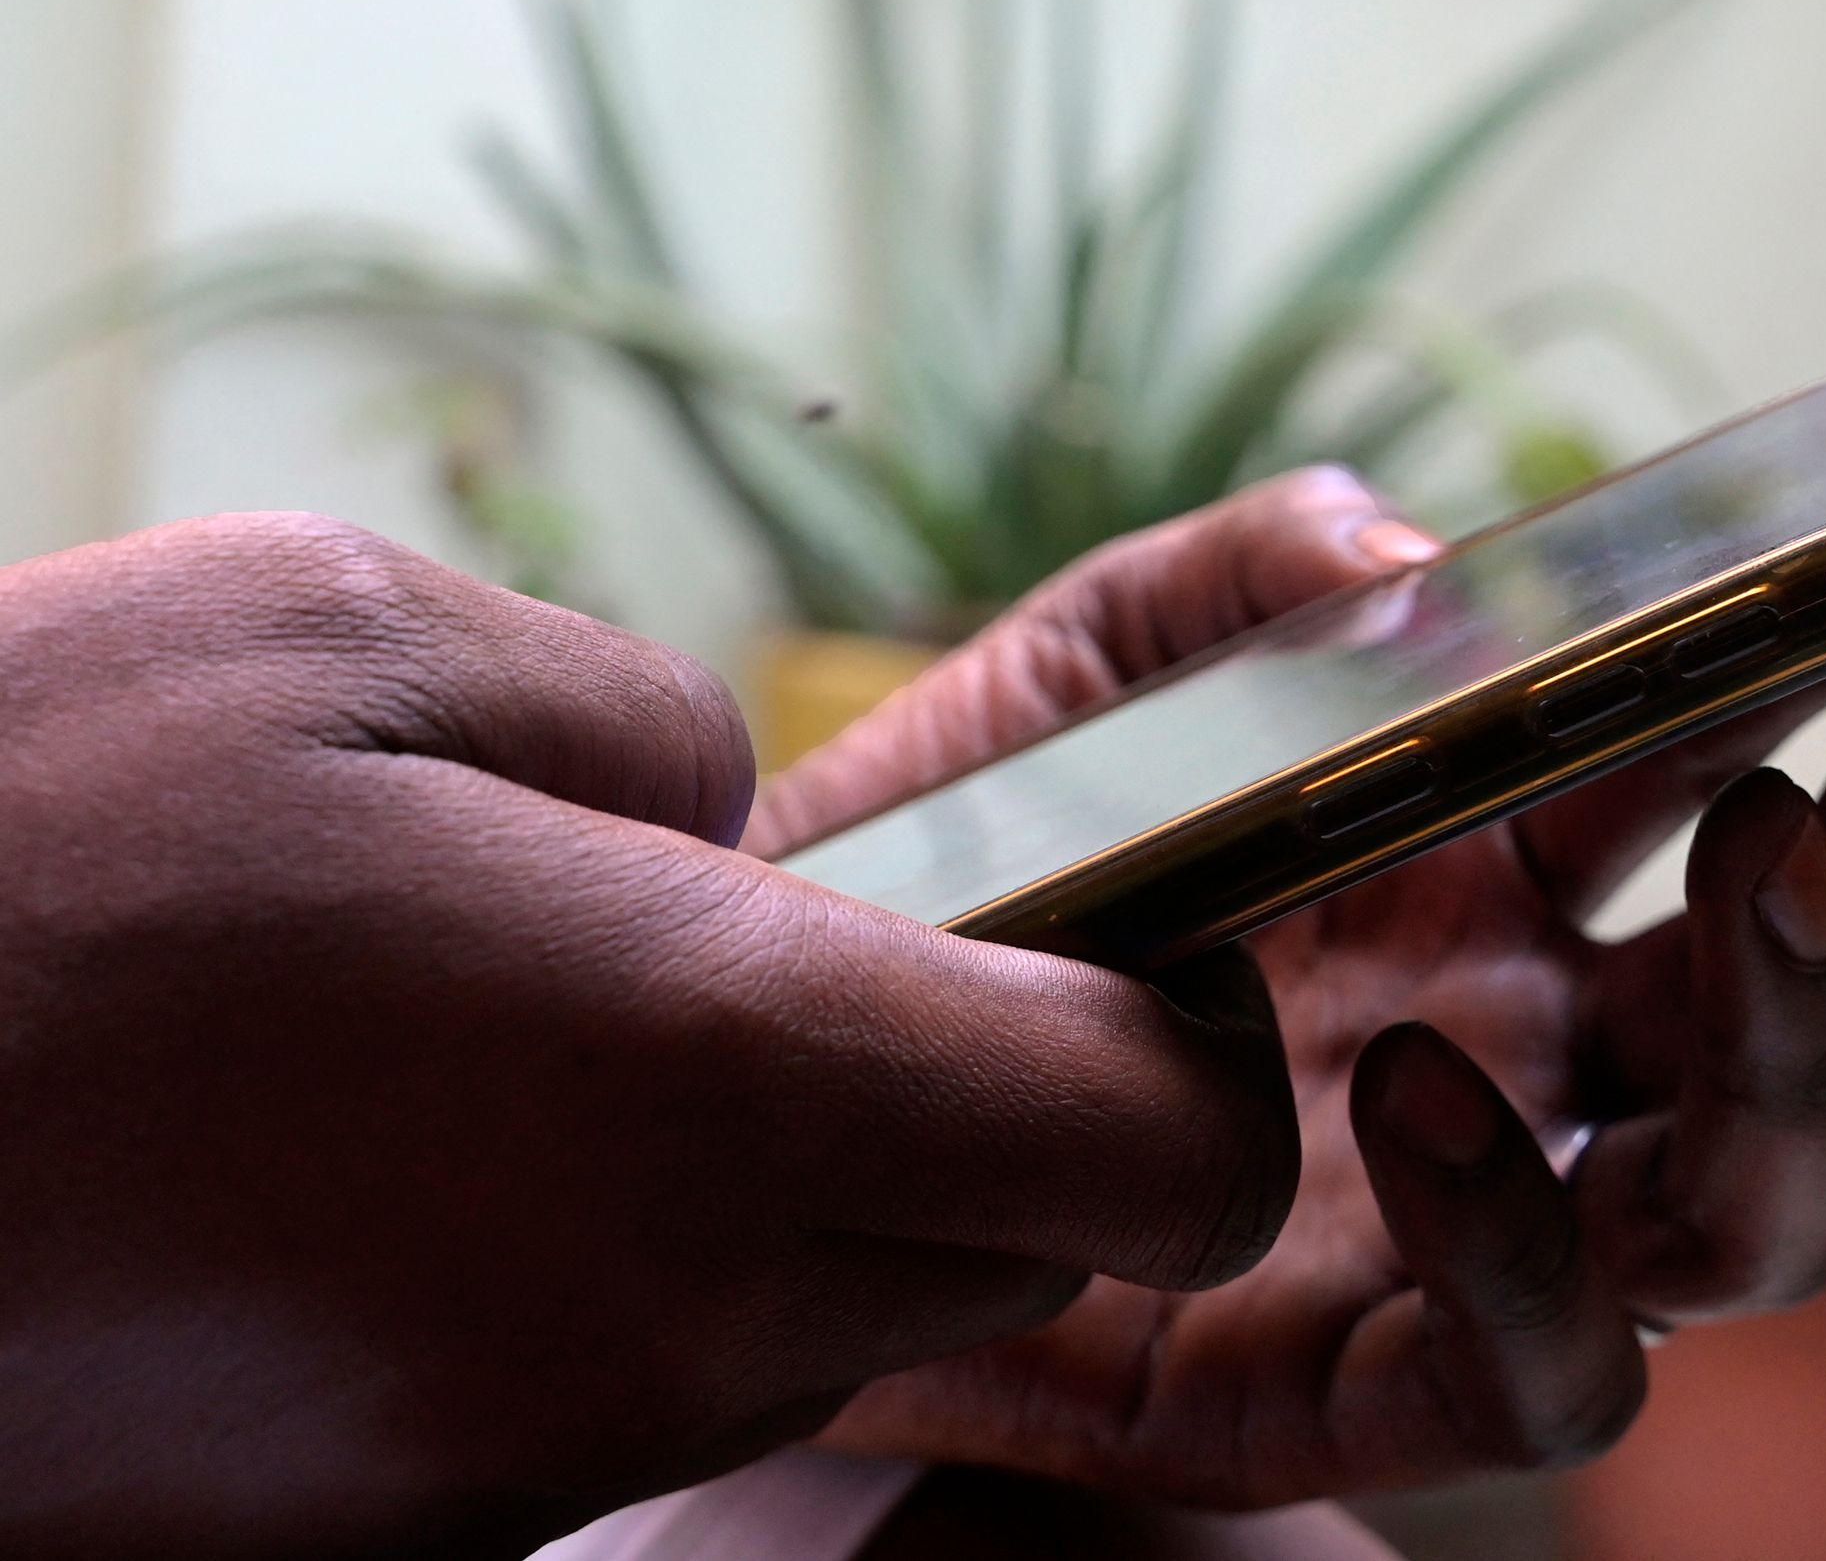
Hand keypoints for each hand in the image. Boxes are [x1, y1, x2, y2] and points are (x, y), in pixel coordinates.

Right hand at [0, 515, 1297, 1559]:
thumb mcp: (342, 637)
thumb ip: (636, 727)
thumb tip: (740, 835)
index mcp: (711, 1065)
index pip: (1166, 1142)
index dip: (1200, 1052)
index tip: (1128, 946)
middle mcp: (677, 1304)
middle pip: (1028, 1240)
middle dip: (1007, 1101)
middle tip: (848, 953)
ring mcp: (550, 1442)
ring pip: (853, 1318)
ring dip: (816, 1178)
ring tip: (598, 1028)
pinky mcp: (428, 1516)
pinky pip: (664, 1382)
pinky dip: (650, 1265)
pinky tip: (463, 1142)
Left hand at [754, 468, 1825, 1505]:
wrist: (714, 1075)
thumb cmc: (935, 871)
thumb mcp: (1083, 676)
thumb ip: (1251, 586)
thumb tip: (1431, 562)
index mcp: (1505, 887)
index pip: (1768, 795)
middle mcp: (1529, 1058)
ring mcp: (1460, 1228)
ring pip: (1755, 1217)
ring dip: (1804, 1050)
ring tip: (1753, 860)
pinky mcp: (1340, 1386)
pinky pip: (1531, 1376)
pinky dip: (1521, 1243)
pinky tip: (1429, 1084)